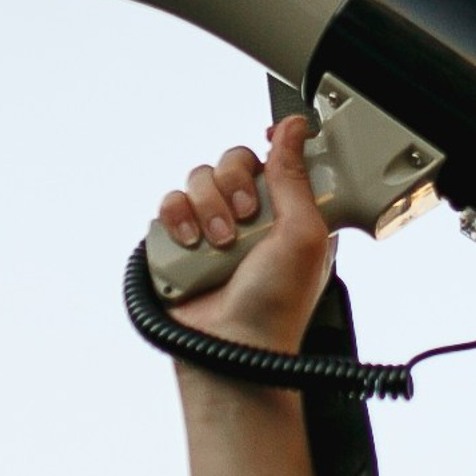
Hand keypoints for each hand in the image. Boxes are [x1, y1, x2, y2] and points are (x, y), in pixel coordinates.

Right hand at [157, 116, 337, 359]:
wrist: (234, 347)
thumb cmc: (277, 303)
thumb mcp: (305, 233)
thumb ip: (295, 176)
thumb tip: (295, 127)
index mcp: (288, 212)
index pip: (274, 158)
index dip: (270, 148)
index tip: (269, 146)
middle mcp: (250, 216)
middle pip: (233, 160)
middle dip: (237, 183)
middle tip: (248, 215)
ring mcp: (212, 227)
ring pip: (199, 178)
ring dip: (209, 205)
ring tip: (221, 242)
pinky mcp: (179, 242)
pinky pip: (169, 204)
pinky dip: (178, 218)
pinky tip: (191, 242)